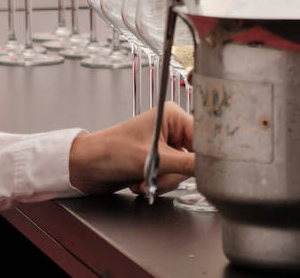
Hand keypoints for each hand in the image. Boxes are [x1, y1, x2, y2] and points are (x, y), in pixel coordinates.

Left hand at [68, 102, 194, 195]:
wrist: (87, 167)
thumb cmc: (112, 152)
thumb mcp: (153, 159)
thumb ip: (186, 164)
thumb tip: (212, 168)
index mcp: (171, 116)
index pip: (203, 136)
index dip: (204, 156)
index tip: (205, 171)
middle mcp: (170, 128)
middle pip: (192, 158)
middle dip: (173, 174)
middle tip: (154, 177)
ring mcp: (164, 145)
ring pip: (181, 172)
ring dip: (162, 181)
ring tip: (141, 180)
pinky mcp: (157, 160)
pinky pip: (169, 177)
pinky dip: (156, 183)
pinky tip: (139, 182)